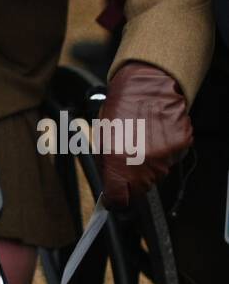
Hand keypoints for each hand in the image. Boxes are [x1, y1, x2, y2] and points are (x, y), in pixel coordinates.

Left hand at [97, 62, 191, 207]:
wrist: (148, 85)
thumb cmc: (122, 105)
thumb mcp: (103, 136)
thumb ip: (106, 165)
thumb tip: (109, 185)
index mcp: (119, 160)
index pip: (119, 198)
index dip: (115, 199)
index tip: (113, 198)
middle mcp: (144, 163)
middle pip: (139, 190)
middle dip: (131, 182)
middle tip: (127, 161)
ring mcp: (165, 156)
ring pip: (156, 177)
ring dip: (147, 166)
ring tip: (141, 143)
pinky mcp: (180, 148)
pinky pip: (170, 161)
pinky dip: (162, 154)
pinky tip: (155, 137)